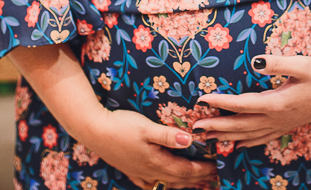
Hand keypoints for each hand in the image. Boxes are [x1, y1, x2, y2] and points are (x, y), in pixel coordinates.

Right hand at [83, 108, 217, 189]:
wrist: (93, 131)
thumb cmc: (121, 126)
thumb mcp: (147, 127)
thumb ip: (169, 135)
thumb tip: (191, 140)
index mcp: (156, 161)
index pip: (186, 171)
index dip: (203, 170)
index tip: (217, 167)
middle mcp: (149, 171)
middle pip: (179, 179)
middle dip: (198, 178)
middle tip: (214, 176)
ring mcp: (139, 172)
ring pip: (166, 182)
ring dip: (183, 182)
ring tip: (196, 182)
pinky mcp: (130, 170)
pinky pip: (150, 182)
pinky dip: (162, 184)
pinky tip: (161, 183)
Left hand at [195, 54, 310, 146]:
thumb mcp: (300, 64)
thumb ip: (277, 63)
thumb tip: (256, 62)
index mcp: (276, 103)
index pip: (241, 105)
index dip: (220, 103)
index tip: (202, 99)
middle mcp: (276, 118)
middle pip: (239, 125)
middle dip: (215, 127)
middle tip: (194, 128)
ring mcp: (281, 124)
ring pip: (248, 135)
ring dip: (226, 137)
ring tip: (208, 138)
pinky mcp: (286, 126)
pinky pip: (261, 138)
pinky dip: (247, 142)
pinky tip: (238, 145)